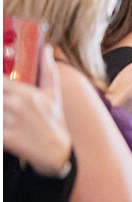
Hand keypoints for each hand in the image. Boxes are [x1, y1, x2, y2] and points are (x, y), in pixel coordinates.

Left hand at [2, 46, 70, 176]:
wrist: (57, 153)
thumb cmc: (54, 122)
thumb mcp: (53, 95)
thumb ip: (47, 70)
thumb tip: (48, 48)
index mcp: (23, 92)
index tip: (1, 88)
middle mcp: (14, 105)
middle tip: (3, 103)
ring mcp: (8, 122)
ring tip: (3, 114)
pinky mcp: (4, 138)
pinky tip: (4, 127)